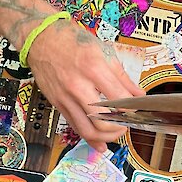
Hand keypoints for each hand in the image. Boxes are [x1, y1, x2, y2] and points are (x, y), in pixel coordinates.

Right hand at [25, 16, 144, 150]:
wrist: (41, 38)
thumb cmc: (73, 41)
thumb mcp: (104, 52)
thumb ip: (122, 77)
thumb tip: (139, 94)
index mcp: (94, 69)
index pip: (118, 100)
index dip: (131, 110)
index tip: (136, 110)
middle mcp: (78, 86)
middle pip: (102, 121)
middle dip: (119, 128)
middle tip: (126, 124)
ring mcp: (66, 97)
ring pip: (87, 130)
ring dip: (106, 137)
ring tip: (115, 132)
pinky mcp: (57, 104)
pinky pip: (75, 127)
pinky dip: (89, 139)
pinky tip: (100, 143)